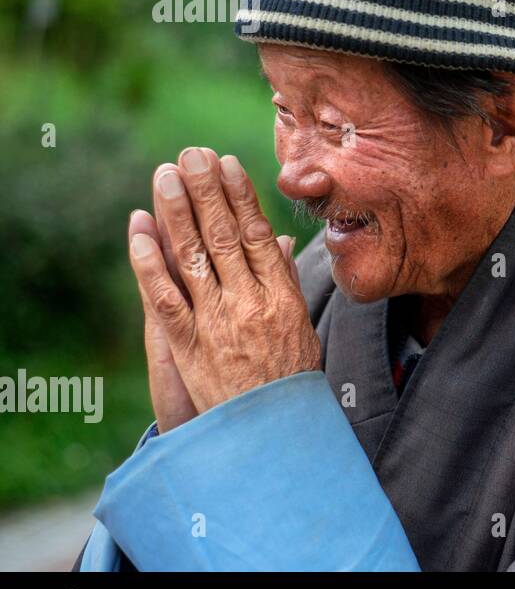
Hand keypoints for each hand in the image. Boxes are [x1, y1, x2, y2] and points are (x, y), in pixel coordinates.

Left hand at [127, 147, 319, 418]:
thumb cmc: (290, 380)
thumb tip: (278, 240)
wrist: (272, 434)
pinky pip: (165, 297)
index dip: (242, 196)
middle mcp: (249, 303)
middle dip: (206, 191)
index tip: (228, 163)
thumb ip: (286, 281)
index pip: (259, 234)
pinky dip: (148, 262)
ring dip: (177, 212)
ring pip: (193, 257)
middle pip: (225, 235)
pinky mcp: (188, 345)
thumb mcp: (302, 327)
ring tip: (165, 175)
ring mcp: (217, 323)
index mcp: (281, 297)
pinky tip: (139, 229)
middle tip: (191, 154)